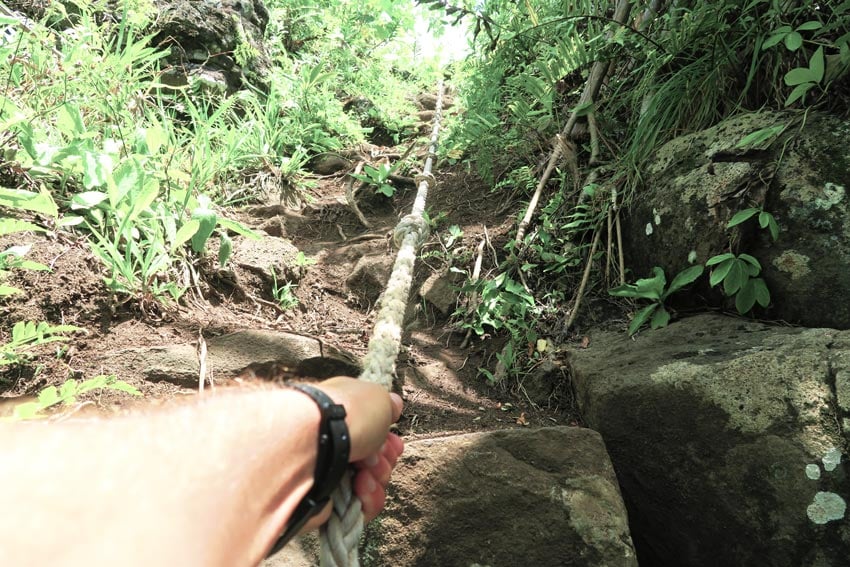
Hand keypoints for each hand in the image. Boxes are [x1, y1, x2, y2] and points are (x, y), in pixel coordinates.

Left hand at [305, 377, 403, 527]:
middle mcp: (333, 444)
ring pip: (370, 485)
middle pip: (375, 461)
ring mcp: (328, 474)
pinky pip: (360, 509)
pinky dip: (367, 500)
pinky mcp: (325, 503)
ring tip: (364, 473)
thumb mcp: (376, 398)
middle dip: (384, 460)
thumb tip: (393, 404)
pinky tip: (360, 489)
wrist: (309, 443)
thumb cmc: (344, 415)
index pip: (373, 434)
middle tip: (375, 457)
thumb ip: (388, 404)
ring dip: (377, 479)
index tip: (393, 442)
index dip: (389, 440)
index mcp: (342, 416)